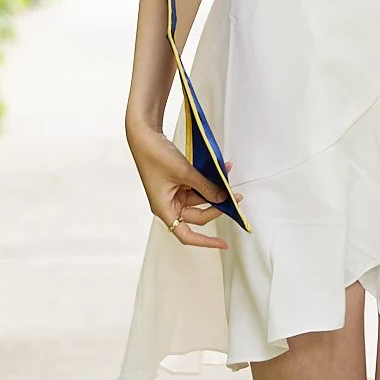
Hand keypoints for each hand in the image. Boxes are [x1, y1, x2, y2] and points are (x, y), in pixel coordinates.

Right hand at [126, 116, 233, 250]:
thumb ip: (205, 187)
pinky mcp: (177, 183)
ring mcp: (173, 194)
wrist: (144, 135)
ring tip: (227, 175)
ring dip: (214, 189)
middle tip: (235, 197)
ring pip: (199, 199)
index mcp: (164, 209)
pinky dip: (207, 180)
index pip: (186, 235)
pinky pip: (196, 187)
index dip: (206, 242)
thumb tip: (222, 198)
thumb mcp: (184, 172)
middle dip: (217, 206)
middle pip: (198, 215)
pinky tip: (219, 171)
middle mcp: (169, 205)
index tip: (223, 244)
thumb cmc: (155, 155)